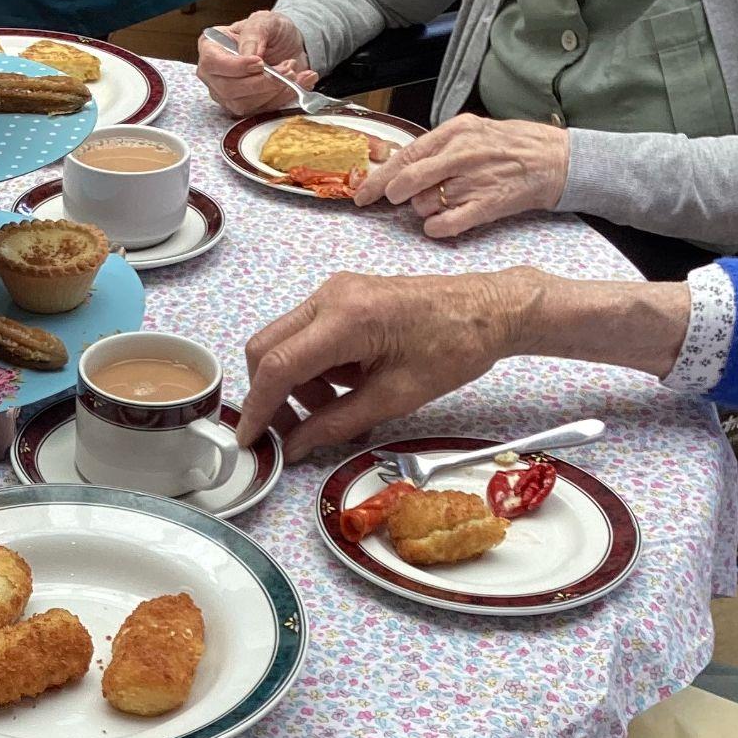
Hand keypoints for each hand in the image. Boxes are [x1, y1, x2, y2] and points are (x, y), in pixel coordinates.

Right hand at [196, 10, 317, 115]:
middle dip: (262, 82)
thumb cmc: (271, 30)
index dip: (236, 67)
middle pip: (229, 88)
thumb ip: (255, 33)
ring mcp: (226, 94)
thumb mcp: (265, 20)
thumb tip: (249, 54)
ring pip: (244, 104)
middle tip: (287, 68)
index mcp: (211, 47)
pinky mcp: (243, 107)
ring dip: (274, 90)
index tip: (260, 62)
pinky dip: (283, 98)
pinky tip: (299, 82)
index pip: (212, 63)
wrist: (288, 46)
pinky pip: (260, 111)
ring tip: (292, 71)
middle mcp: (213, 74)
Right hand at [236, 267, 536, 456]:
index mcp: (346, 319)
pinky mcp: (342, 296)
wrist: (487, 309)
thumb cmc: (454, 347)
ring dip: (295, 384)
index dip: (258, 407)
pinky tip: (345, 386)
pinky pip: (306, 334)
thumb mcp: (395, 397)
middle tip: (290, 432)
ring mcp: (334, 292)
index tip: (250, 438)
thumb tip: (296, 446)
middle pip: (265, 348)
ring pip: (283, 343)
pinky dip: (312, 367)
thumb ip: (337, 423)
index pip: (277, 365)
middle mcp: (330, 296)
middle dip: (269, 395)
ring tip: (334, 411)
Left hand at [353, 114, 568, 237]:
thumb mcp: (472, 131)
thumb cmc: (511, 146)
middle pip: (408, 180)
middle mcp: (461, 154)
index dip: (379, 179)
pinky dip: (434, 228)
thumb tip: (399, 166)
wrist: (554, 159)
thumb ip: (437, 147)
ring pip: (424, 203)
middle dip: (393, 195)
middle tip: (394, 201)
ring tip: (443, 201)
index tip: (363, 193)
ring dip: (423, 209)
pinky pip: (445, 224)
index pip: (405, 156)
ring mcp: (474, 180)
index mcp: (454, 132)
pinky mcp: (487, 205)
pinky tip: (439, 223)